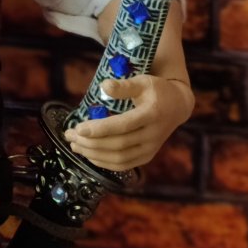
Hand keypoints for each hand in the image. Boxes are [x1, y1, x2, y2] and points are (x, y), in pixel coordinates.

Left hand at [63, 74, 194, 170]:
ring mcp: (151, 148)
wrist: (177, 106)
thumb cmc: (156, 91)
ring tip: (74, 145)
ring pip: (119, 158)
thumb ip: (124, 86)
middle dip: (90, 142)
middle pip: (118, 145)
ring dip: (94, 154)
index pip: (123, 125)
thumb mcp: (143, 82)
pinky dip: (104, 162)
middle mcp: (153, 135)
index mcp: (151, 114)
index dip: (99, 129)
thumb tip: (103, 86)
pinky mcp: (147, 156)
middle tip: (69, 135)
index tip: (78, 128)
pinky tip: (89, 155)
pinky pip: (124, 165)